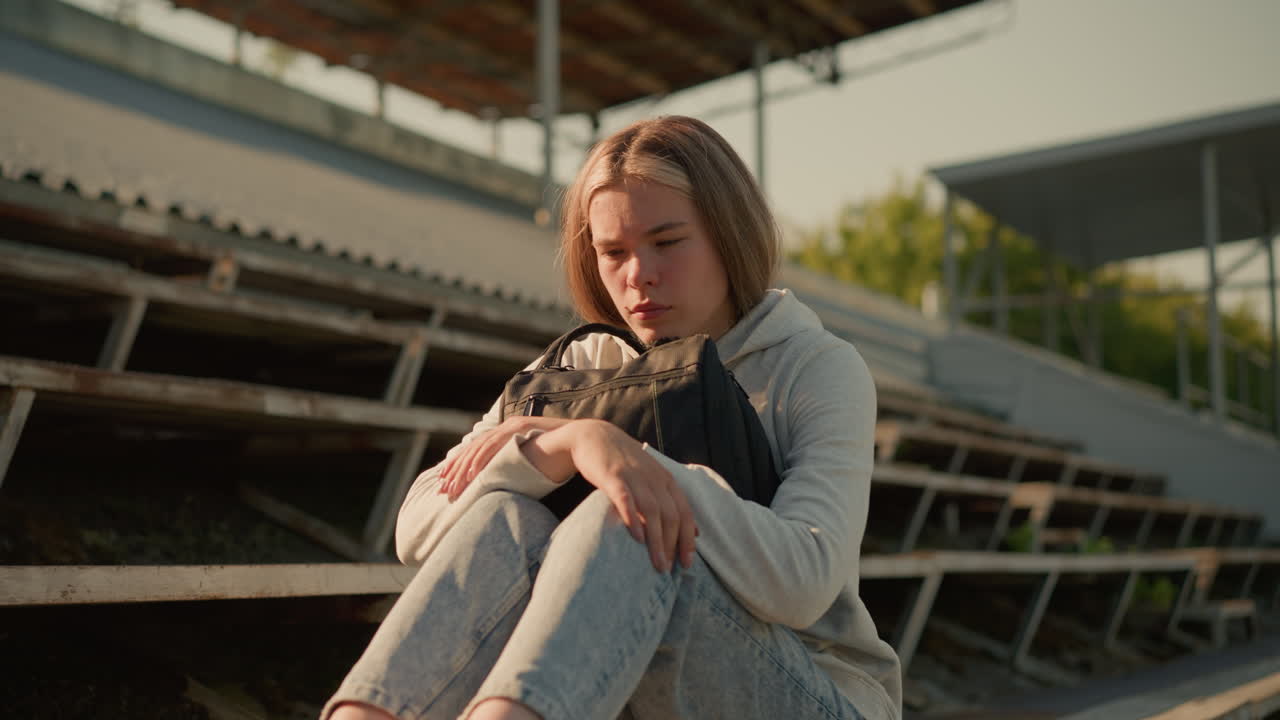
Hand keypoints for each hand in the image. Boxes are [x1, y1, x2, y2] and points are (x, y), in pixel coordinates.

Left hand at [439, 416, 571, 500]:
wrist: (582, 438)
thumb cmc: (559, 454)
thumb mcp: (531, 463)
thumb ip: (517, 469)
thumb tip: (503, 485)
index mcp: (506, 435)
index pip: (476, 450)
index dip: (458, 466)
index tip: (445, 482)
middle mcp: (506, 428)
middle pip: (473, 449)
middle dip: (455, 470)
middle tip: (443, 489)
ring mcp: (512, 426)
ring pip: (480, 448)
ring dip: (464, 469)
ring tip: (453, 486)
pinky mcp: (519, 429)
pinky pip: (495, 446)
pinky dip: (481, 460)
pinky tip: (471, 474)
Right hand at [525, 420, 696, 572]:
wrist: (595, 436)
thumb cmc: (625, 464)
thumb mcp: (653, 479)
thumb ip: (671, 503)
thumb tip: (695, 531)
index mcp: (666, 481)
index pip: (685, 512)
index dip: (687, 539)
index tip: (687, 564)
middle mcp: (654, 478)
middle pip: (671, 514)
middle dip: (672, 544)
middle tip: (668, 570)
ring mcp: (634, 476)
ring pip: (652, 510)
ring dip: (657, 539)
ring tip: (657, 563)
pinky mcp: (613, 476)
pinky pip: (626, 498)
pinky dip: (633, 517)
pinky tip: (637, 537)